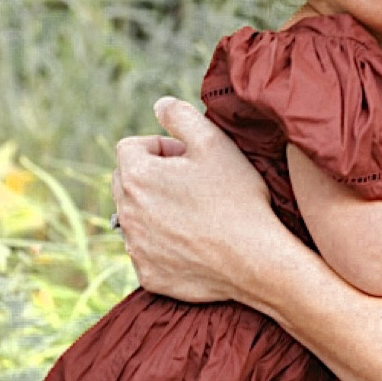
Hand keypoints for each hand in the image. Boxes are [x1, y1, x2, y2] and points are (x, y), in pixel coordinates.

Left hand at [112, 97, 283, 303]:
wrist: (256, 261)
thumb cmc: (236, 198)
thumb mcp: (214, 142)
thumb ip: (180, 115)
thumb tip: (159, 105)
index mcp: (136, 176)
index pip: (131, 147)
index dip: (162, 147)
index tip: (191, 159)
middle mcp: (126, 212)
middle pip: (127, 182)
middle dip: (153, 176)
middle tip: (194, 183)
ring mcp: (135, 247)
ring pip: (136, 217)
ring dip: (156, 209)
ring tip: (196, 213)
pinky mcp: (148, 275)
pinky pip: (147, 251)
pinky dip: (164, 244)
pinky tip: (195, 242)